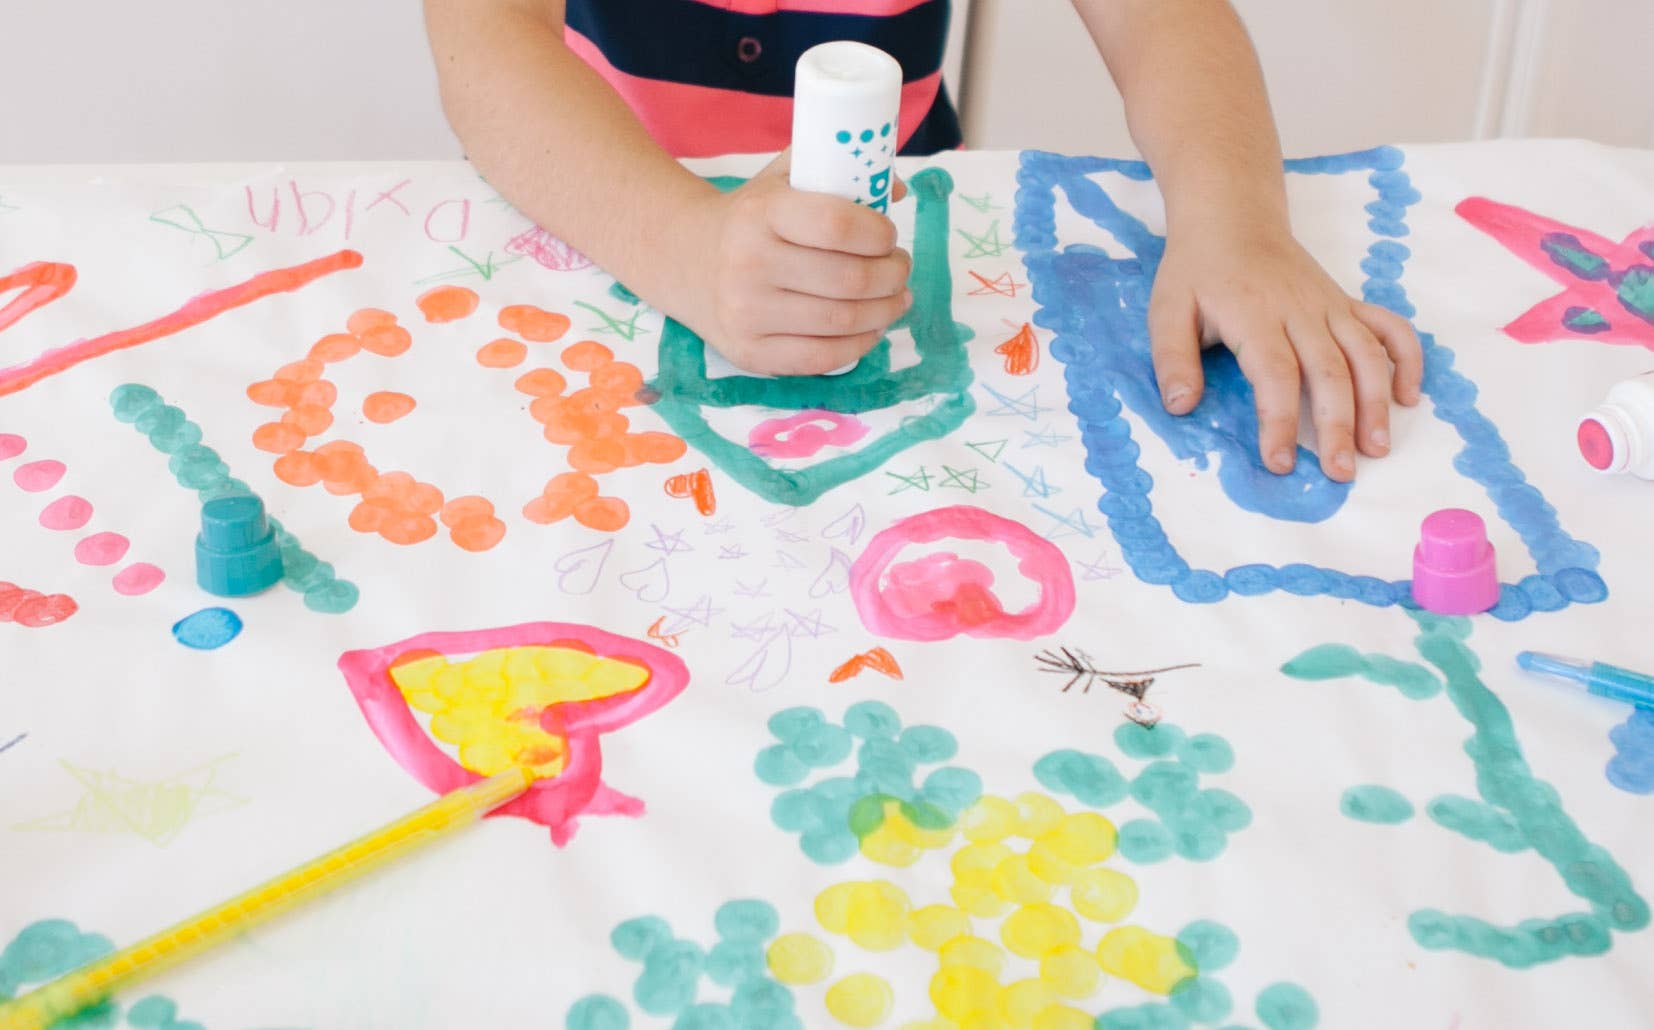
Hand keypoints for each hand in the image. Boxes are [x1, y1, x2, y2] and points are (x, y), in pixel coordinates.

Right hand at [676, 150, 911, 375]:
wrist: (686, 260)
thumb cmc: (751, 218)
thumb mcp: (783, 180)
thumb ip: (837, 171)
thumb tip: (898, 191)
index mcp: (761, 212)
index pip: (837, 225)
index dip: (879, 234)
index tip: (889, 236)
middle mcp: (749, 263)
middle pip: (849, 279)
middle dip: (892, 274)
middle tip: (900, 268)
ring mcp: (747, 313)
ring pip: (842, 321)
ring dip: (885, 310)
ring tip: (896, 297)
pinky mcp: (750, 352)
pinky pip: (822, 358)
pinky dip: (859, 344)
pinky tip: (872, 327)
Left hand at [1147, 219, 1422, 481]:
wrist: (1231, 217)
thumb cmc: (1197, 271)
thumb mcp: (1166, 310)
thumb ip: (1172, 358)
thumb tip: (1180, 407)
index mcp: (1255, 316)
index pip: (1275, 375)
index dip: (1280, 421)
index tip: (1280, 463)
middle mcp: (1301, 311)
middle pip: (1328, 372)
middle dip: (1337, 425)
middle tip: (1341, 473)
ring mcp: (1330, 305)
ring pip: (1366, 354)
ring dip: (1377, 402)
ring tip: (1377, 448)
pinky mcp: (1346, 302)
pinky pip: (1388, 327)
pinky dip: (1406, 358)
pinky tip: (1407, 397)